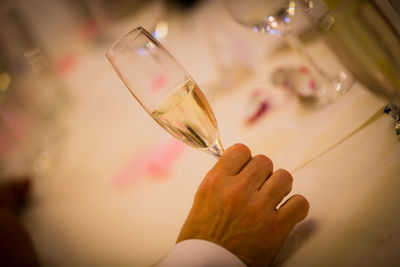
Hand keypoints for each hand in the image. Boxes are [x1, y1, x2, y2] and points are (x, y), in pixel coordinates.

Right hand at [177, 144, 308, 266]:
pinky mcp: (276, 228)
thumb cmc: (201, 237)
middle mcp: (237, 191)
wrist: (206, 266)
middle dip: (263, 173)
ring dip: (279, 187)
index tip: (246, 168)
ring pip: (284, 177)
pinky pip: (299, 203)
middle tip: (259, 187)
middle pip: (264, 161)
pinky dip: (295, 207)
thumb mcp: (202, 199)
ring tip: (272, 199)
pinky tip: (284, 213)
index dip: (245, 159)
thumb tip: (239, 165)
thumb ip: (222, 179)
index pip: (241, 150)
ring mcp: (258, 208)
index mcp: (215, 182)